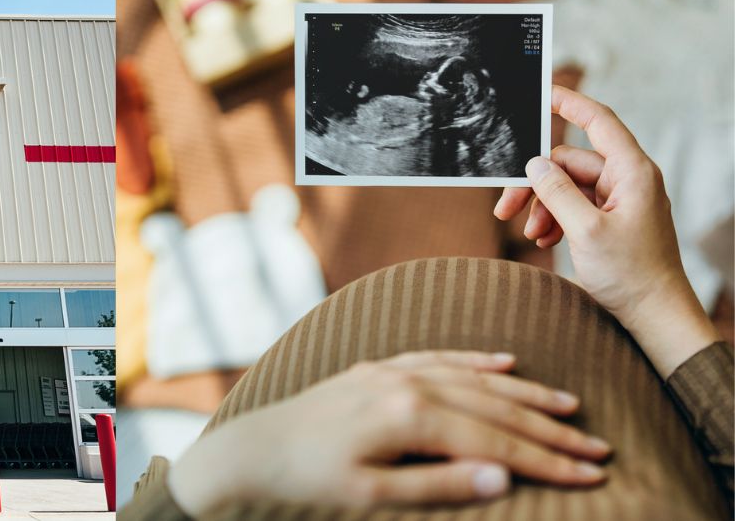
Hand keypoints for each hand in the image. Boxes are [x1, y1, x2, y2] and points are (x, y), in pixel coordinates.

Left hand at [167, 351, 608, 514]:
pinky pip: (438, 358)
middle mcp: (405, 384)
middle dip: (550, 430)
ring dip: (524, 393)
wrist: (255, 448)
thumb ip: (440, 483)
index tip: (592, 473)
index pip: (495, 441)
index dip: (547, 460)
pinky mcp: (379, 368)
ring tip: (569, 407)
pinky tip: (505, 363)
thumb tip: (504, 476)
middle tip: (598, 447)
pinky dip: (476, 362)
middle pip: (494, 407)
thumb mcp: (374, 495)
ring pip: (473, 379)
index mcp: (408, 417)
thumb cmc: (311, 480)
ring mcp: (392, 371)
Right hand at [494, 86, 719, 376]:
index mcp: (632, 173)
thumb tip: (535, 164)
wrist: (654, 314)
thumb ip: (557, 192)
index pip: (599, 122)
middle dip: (536, 185)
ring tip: (531, 235)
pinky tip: (545, 240)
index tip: (544, 92)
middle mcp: (627, 180)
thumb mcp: (585, 231)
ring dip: (543, 207)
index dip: (570, 103)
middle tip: (505, 210)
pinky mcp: (611, 219)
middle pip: (568, 164)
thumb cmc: (631, 274)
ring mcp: (620, 200)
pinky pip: (574, 206)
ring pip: (566, 187)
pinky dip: (555, 219)